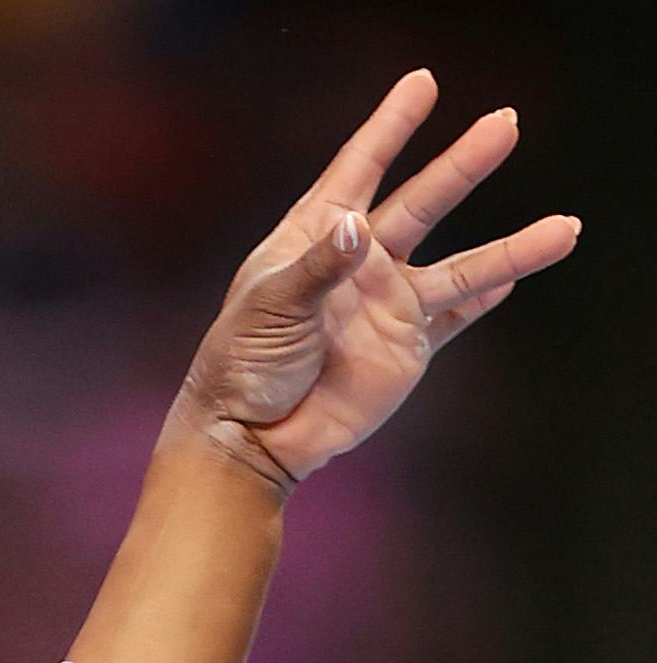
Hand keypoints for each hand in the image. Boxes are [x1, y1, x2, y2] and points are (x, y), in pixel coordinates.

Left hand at [172, 69, 579, 489]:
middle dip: (464, 164)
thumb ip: (318, 267)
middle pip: (424, 202)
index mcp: (319, 235)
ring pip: (461, 266)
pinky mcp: (405, 348)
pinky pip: (454, 318)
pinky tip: (514, 279)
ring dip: (511, 247)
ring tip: (564, 228)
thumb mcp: (269, 307)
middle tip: (506, 123)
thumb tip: (357, 226)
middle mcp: (362, 261)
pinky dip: (484, 299)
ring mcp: (388, 304)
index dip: (392, 126)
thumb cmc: (242, 364)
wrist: (251, 436)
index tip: (423, 83)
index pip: (360, 167)